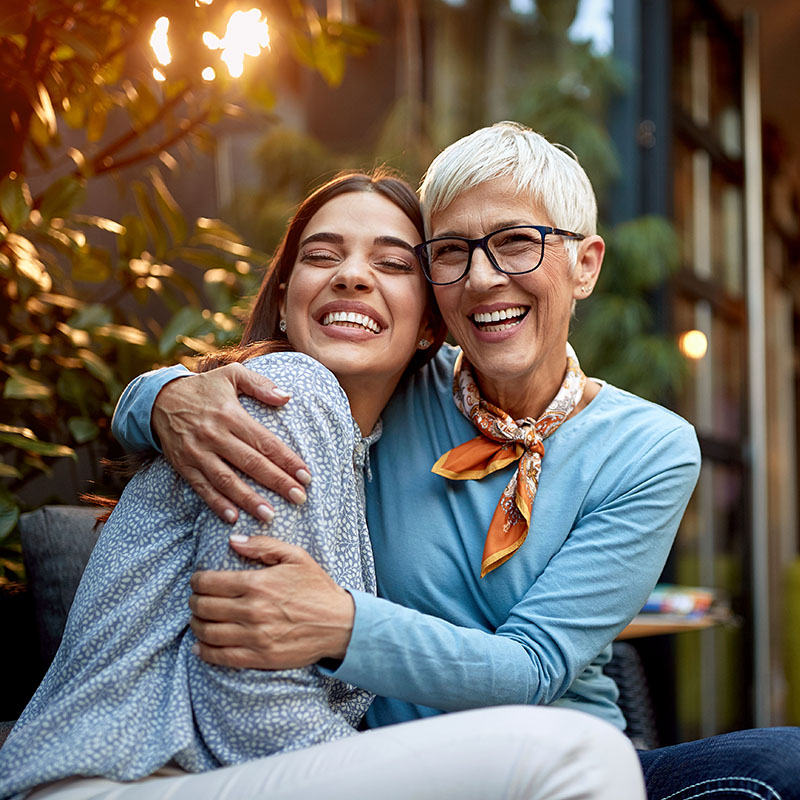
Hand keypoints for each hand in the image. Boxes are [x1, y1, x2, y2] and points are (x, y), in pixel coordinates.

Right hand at [152, 364, 312, 522]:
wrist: (159, 399)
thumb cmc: (204, 388)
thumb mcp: (231, 375)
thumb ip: (261, 384)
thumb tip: (287, 397)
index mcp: (231, 414)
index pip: (265, 441)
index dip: (287, 459)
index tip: (306, 475)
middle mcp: (215, 435)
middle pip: (251, 463)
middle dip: (277, 482)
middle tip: (299, 498)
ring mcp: (197, 452)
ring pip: (227, 480)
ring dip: (249, 499)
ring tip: (270, 515)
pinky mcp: (183, 465)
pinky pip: (202, 488)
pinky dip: (216, 503)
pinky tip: (233, 517)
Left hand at [189, 535, 354, 669]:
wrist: (340, 624)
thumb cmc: (317, 588)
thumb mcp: (295, 557)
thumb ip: (263, 545)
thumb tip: (233, 541)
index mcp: (258, 583)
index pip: (209, 583)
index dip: (197, 581)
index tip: (198, 580)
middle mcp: (252, 610)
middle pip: (203, 607)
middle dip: (194, 601)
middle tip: (196, 599)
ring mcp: (255, 636)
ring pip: (207, 633)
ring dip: (196, 625)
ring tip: (198, 619)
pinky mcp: (259, 657)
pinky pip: (221, 657)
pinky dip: (204, 651)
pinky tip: (200, 646)